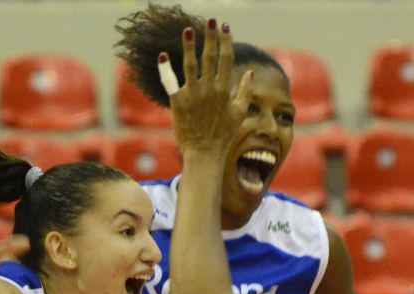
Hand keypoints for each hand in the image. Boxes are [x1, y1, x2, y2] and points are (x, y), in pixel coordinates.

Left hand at [162, 19, 252, 155]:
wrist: (204, 153)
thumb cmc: (223, 135)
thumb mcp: (239, 113)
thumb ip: (245, 92)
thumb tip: (250, 72)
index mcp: (224, 90)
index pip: (226, 59)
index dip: (225, 41)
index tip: (224, 27)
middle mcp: (209, 90)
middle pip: (209, 57)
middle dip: (210, 37)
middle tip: (210, 20)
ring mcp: (193, 95)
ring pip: (190, 65)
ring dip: (189, 46)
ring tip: (187, 30)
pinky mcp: (178, 102)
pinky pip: (170, 82)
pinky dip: (165, 69)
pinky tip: (162, 55)